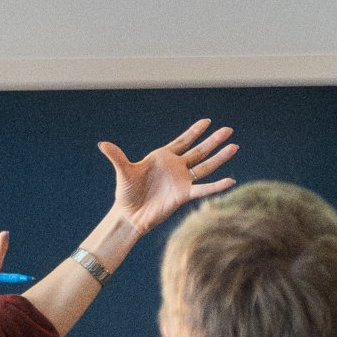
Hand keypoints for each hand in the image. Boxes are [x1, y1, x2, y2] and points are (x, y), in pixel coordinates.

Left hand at [98, 119, 239, 235]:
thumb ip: (117, 157)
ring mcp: (182, 181)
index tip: (208, 121)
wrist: (130, 214)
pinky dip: (217, 185)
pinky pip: (204, 188)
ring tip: (235, 146)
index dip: (195, 131)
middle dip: (214, 140)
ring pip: (205, 166)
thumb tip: (102, 144)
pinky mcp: (184, 195)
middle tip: (228, 130)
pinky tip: (230, 180)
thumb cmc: (126, 193)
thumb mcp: (123, 172)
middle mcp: (176, 167)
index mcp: (163, 157)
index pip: (183, 141)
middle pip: (199, 150)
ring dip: (220, 157)